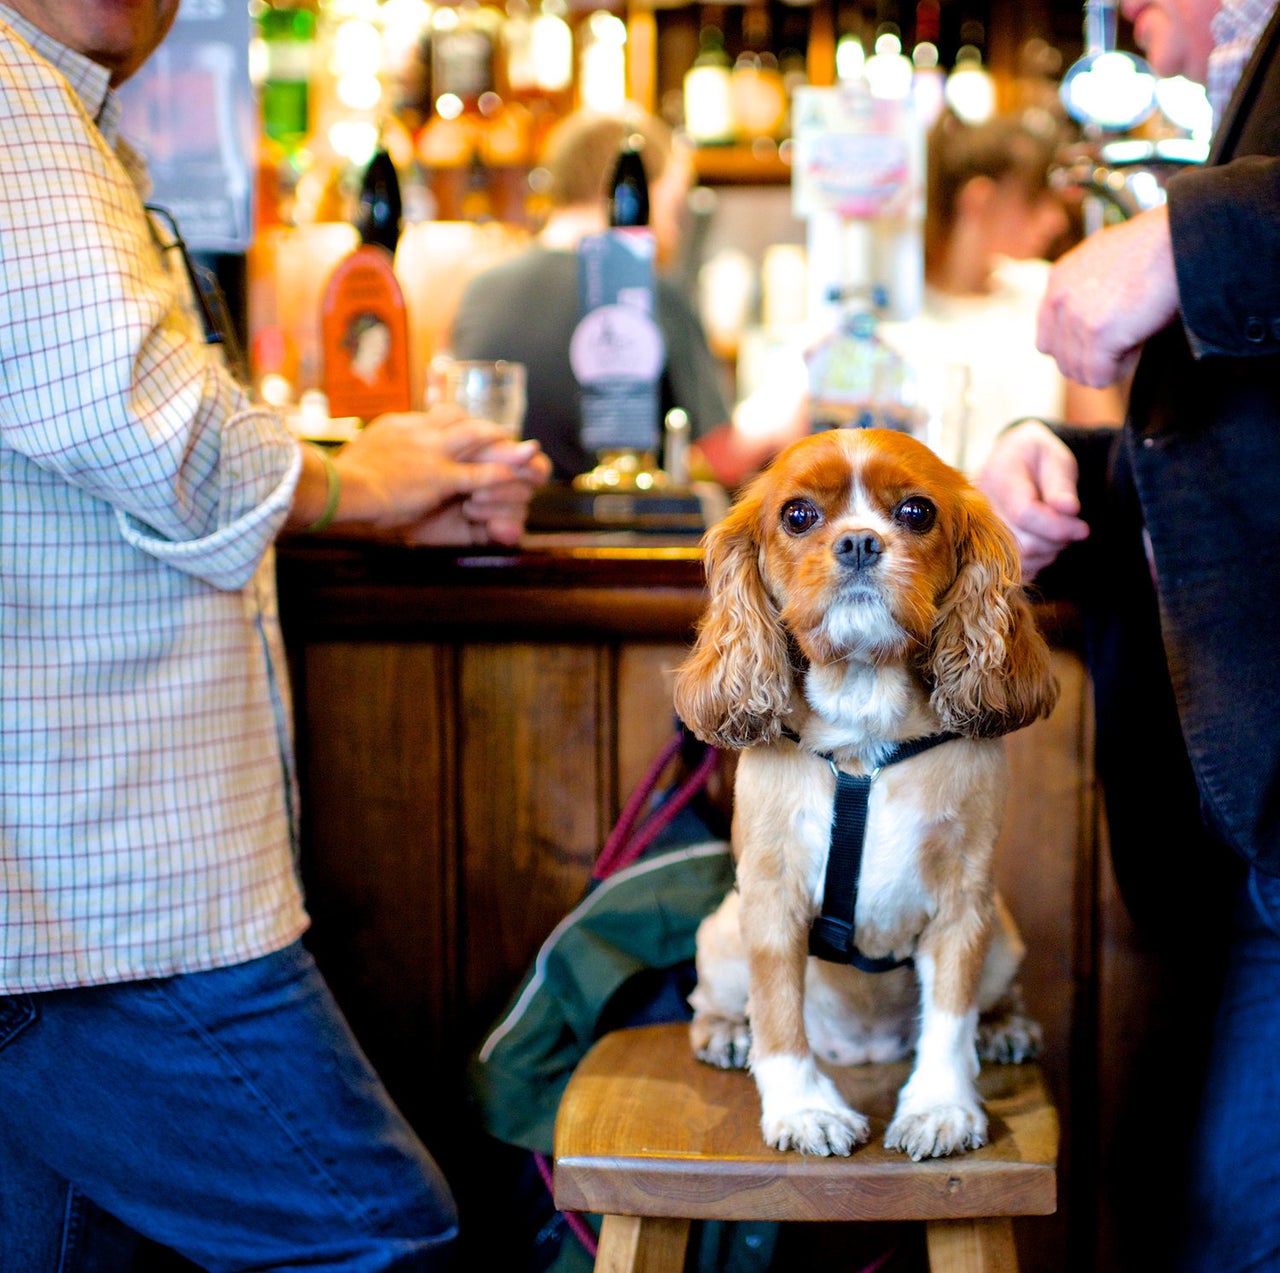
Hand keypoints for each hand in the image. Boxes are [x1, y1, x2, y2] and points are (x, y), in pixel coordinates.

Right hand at [297, 406, 549, 543]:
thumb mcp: (360, 454)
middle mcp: (419, 431)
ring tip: (520, 450)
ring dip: (501, 443)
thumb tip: (371, 452)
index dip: (458, 421)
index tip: (469, 427)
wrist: (340, 488)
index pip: (437, 415)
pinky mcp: (440, 477)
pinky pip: (480, 473)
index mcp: (399, 426)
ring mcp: (432, 452)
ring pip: (477, 436)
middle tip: (504, 435)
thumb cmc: (342, 480)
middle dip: (486, 427)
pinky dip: (501, 473)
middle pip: (462, 418)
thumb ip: (376, 449)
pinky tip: (517, 476)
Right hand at [976, 421, 1089, 579]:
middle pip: (1021, 543)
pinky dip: (1036, 562)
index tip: (1083, 528)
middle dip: (1056, 541)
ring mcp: (978, 529)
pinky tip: (1043, 543)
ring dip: (1048, 552)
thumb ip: (1061, 483)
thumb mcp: (1055, 458)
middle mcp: (980, 507)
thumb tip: (1069, 509)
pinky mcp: (984, 547)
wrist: (1010, 460)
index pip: (1025, 514)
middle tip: (1075, 529)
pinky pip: (1013, 569)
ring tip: (1058, 531)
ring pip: (1018, 560)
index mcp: (998, 477)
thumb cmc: (1037, 458)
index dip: (1058, 527)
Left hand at [1036, 204, 1178, 387]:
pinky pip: (1099, 377)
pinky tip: (1137, 345)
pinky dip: (1119, 371)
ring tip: (1134, 337)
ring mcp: (1076, 317)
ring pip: (1079, 372)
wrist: (1181, 237)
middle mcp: (1059, 299)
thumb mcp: (1107, 264)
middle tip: (1125, 340)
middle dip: (1094, 360)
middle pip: (1063, 361)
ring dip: (1108, 365)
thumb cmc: (1156, 250)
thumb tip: (1089, 332)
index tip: (1105, 341)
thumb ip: (1086, 294)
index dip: (1078, 349)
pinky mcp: (1098, 333)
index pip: (1049, 341)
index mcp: (1058, 280)